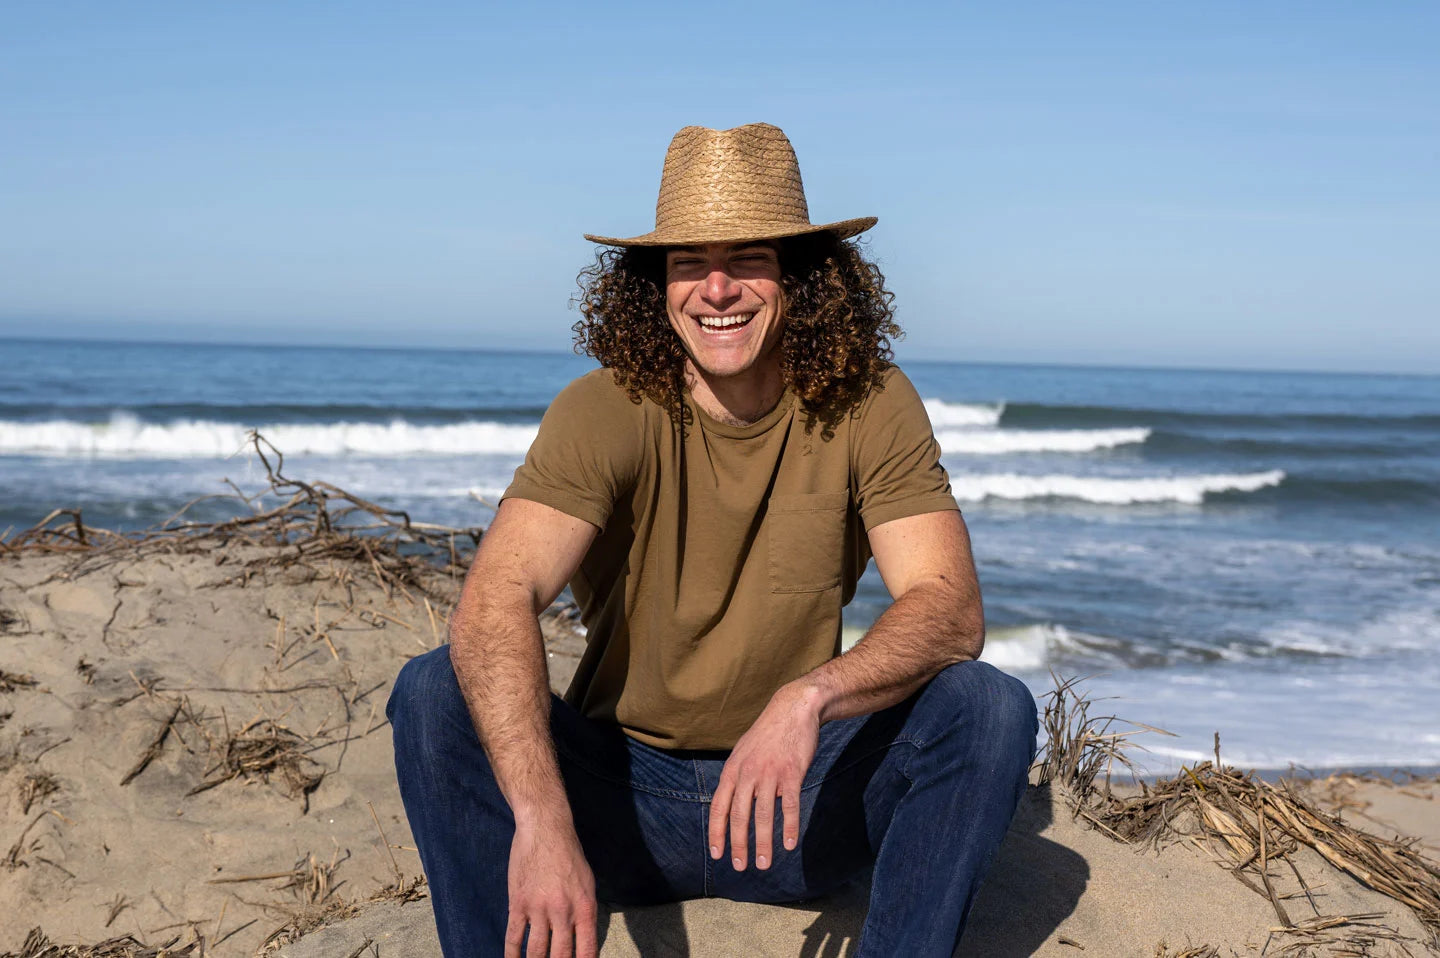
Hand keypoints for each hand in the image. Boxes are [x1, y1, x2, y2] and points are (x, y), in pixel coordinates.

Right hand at [505, 820, 597, 957]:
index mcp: (585, 907)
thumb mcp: (587, 882)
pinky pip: (514, 936)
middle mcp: (563, 912)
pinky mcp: (518, 903)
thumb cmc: (569, 853)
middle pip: (560, 956)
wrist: (545, 829)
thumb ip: (584, 911)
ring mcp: (539, 908)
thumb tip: (579, 938)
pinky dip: (512, 954)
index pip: (586, 950)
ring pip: (536, 951)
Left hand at [707, 682, 821, 870]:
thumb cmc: (768, 733)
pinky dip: (789, 827)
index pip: (719, 807)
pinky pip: (789, 805)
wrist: (793, 709)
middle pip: (739, 816)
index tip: (717, 854)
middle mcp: (748, 773)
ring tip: (763, 864)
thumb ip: (739, 778)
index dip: (717, 833)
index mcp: (733, 770)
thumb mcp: (744, 752)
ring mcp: (770, 773)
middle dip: (738, 845)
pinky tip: (790, 844)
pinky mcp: (792, 772)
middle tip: (740, 866)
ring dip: (763, 843)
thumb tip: (738, 804)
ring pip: (763, 815)